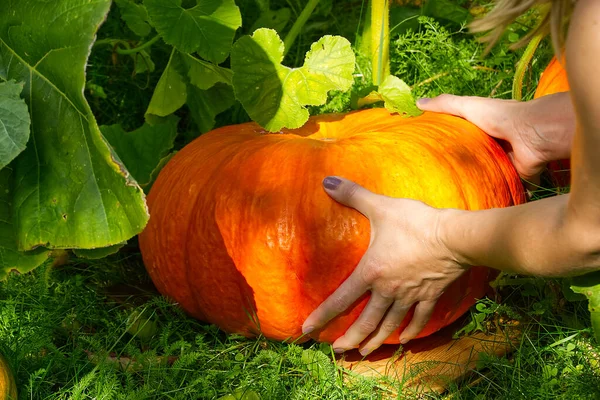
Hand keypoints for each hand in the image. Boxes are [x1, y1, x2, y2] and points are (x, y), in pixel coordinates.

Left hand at [302, 177, 467, 355]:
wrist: (454, 236)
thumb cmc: (415, 222)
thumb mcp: (380, 206)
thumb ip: (352, 194)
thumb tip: (326, 180)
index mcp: (372, 272)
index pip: (341, 299)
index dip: (322, 316)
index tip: (307, 331)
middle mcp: (388, 290)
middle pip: (366, 322)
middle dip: (350, 339)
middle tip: (338, 351)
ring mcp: (410, 296)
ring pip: (390, 325)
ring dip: (375, 340)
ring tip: (363, 353)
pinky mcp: (430, 296)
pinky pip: (419, 319)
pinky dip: (410, 332)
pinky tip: (403, 341)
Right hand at [417, 93, 574, 183]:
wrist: (530, 134)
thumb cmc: (499, 116)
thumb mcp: (468, 106)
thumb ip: (445, 104)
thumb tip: (418, 102)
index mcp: (485, 128)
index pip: (464, 135)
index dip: (449, 142)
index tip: (430, 153)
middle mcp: (495, 145)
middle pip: (474, 157)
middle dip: (461, 167)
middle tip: (438, 180)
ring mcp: (505, 162)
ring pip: (486, 175)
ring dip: (476, 183)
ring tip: (453, 196)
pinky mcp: (514, 177)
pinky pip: (501, 188)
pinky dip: (494, 196)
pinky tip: (476, 206)